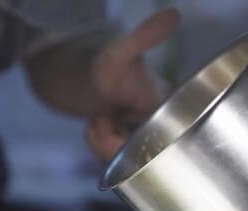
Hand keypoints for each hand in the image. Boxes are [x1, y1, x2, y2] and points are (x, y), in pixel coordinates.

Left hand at [86, 8, 180, 160]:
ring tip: (99, 117)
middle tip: (99, 117)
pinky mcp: (126, 139)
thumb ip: (144, 37)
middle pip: (138, 156)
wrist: (74, 71)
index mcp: (167, 106)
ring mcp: (142, 132)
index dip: (129, 141)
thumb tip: (173, 14)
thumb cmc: (100, 61)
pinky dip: (98, 143)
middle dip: (109, 142)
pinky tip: (97, 124)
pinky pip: (113, 158)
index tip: (110, 120)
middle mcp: (159, 121)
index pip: (157, 143)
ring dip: (100, 141)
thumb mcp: (119, 52)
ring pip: (122, 159)